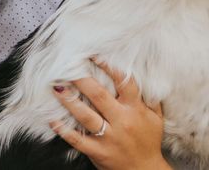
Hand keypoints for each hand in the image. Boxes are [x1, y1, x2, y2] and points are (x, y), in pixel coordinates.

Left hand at [49, 60, 168, 169]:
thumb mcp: (156, 117)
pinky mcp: (98, 152)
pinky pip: (78, 140)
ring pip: (86, 116)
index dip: (109, 67)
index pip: (123, 82)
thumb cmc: (149, 141)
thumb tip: (146, 75)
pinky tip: (53, 120)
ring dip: (70, 101)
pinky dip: (64, 130)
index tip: (95, 56)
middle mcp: (121, 121)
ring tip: (57, 88)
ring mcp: (108, 137)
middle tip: (68, 67)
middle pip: (99, 96)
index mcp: (135, 109)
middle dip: (83, 80)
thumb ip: (150, 97)